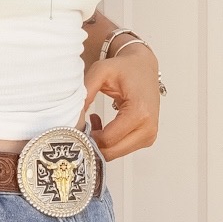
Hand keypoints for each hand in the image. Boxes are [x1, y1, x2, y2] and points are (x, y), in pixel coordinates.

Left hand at [83, 44, 160, 158]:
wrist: (144, 67)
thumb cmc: (125, 68)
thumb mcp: (101, 72)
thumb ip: (85, 92)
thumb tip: (73, 117)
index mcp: (139, 112)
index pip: (108, 139)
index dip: (88, 136)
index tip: (79, 124)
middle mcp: (148, 127)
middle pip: (112, 152)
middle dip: (93, 143)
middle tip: (84, 126)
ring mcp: (149, 135)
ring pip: (116, 154)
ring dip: (101, 143)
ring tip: (95, 122)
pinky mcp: (147, 139)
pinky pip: (122, 150)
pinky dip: (110, 143)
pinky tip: (105, 126)